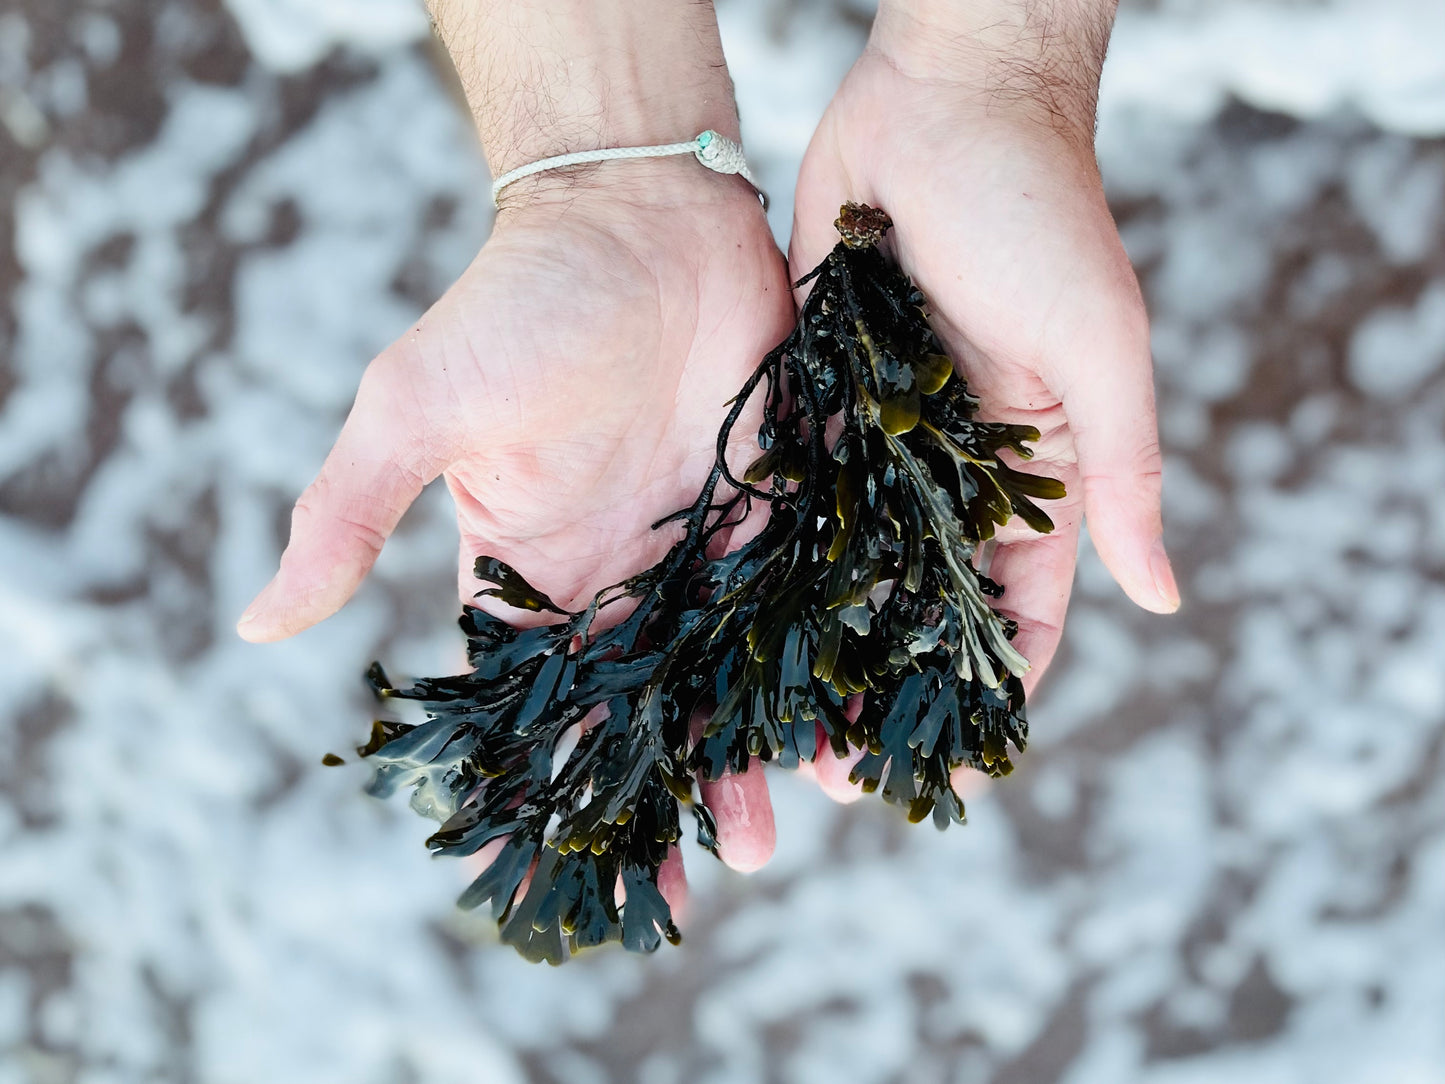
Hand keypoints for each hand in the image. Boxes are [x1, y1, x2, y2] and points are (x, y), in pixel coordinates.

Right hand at [236, 168, 790, 884]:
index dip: (543, 787)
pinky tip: (832, 730)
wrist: (639, 208)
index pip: (532, 703)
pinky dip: (813, 670)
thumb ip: (348, 515)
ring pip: (725, 676)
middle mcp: (619, 572)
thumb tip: (255, 626)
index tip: (551, 876)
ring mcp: (702, 543)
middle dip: (661, 795)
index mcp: (529, 568)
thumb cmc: (521, 300)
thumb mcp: (418, 407)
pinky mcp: (777, 504)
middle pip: (641, 710)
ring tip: (764, 838)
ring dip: (741, 755)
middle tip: (694, 879)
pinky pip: (798, 605)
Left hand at [790, 9, 1178, 735]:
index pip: (1020, 606)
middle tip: (832, 768)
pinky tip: (729, 621)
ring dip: (818, 641)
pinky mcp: (816, 395)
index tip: (952, 769)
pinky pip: (792, 487)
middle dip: (882, 685)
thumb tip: (1167, 597)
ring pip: (848, 563)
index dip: (989, 687)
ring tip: (771, 722)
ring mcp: (879, 436)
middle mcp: (952, 466)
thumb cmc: (1041, 216)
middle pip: (919, 603)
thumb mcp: (1098, 351)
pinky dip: (769, 555)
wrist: (944, 106)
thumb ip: (1125, 473)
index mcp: (1033, 467)